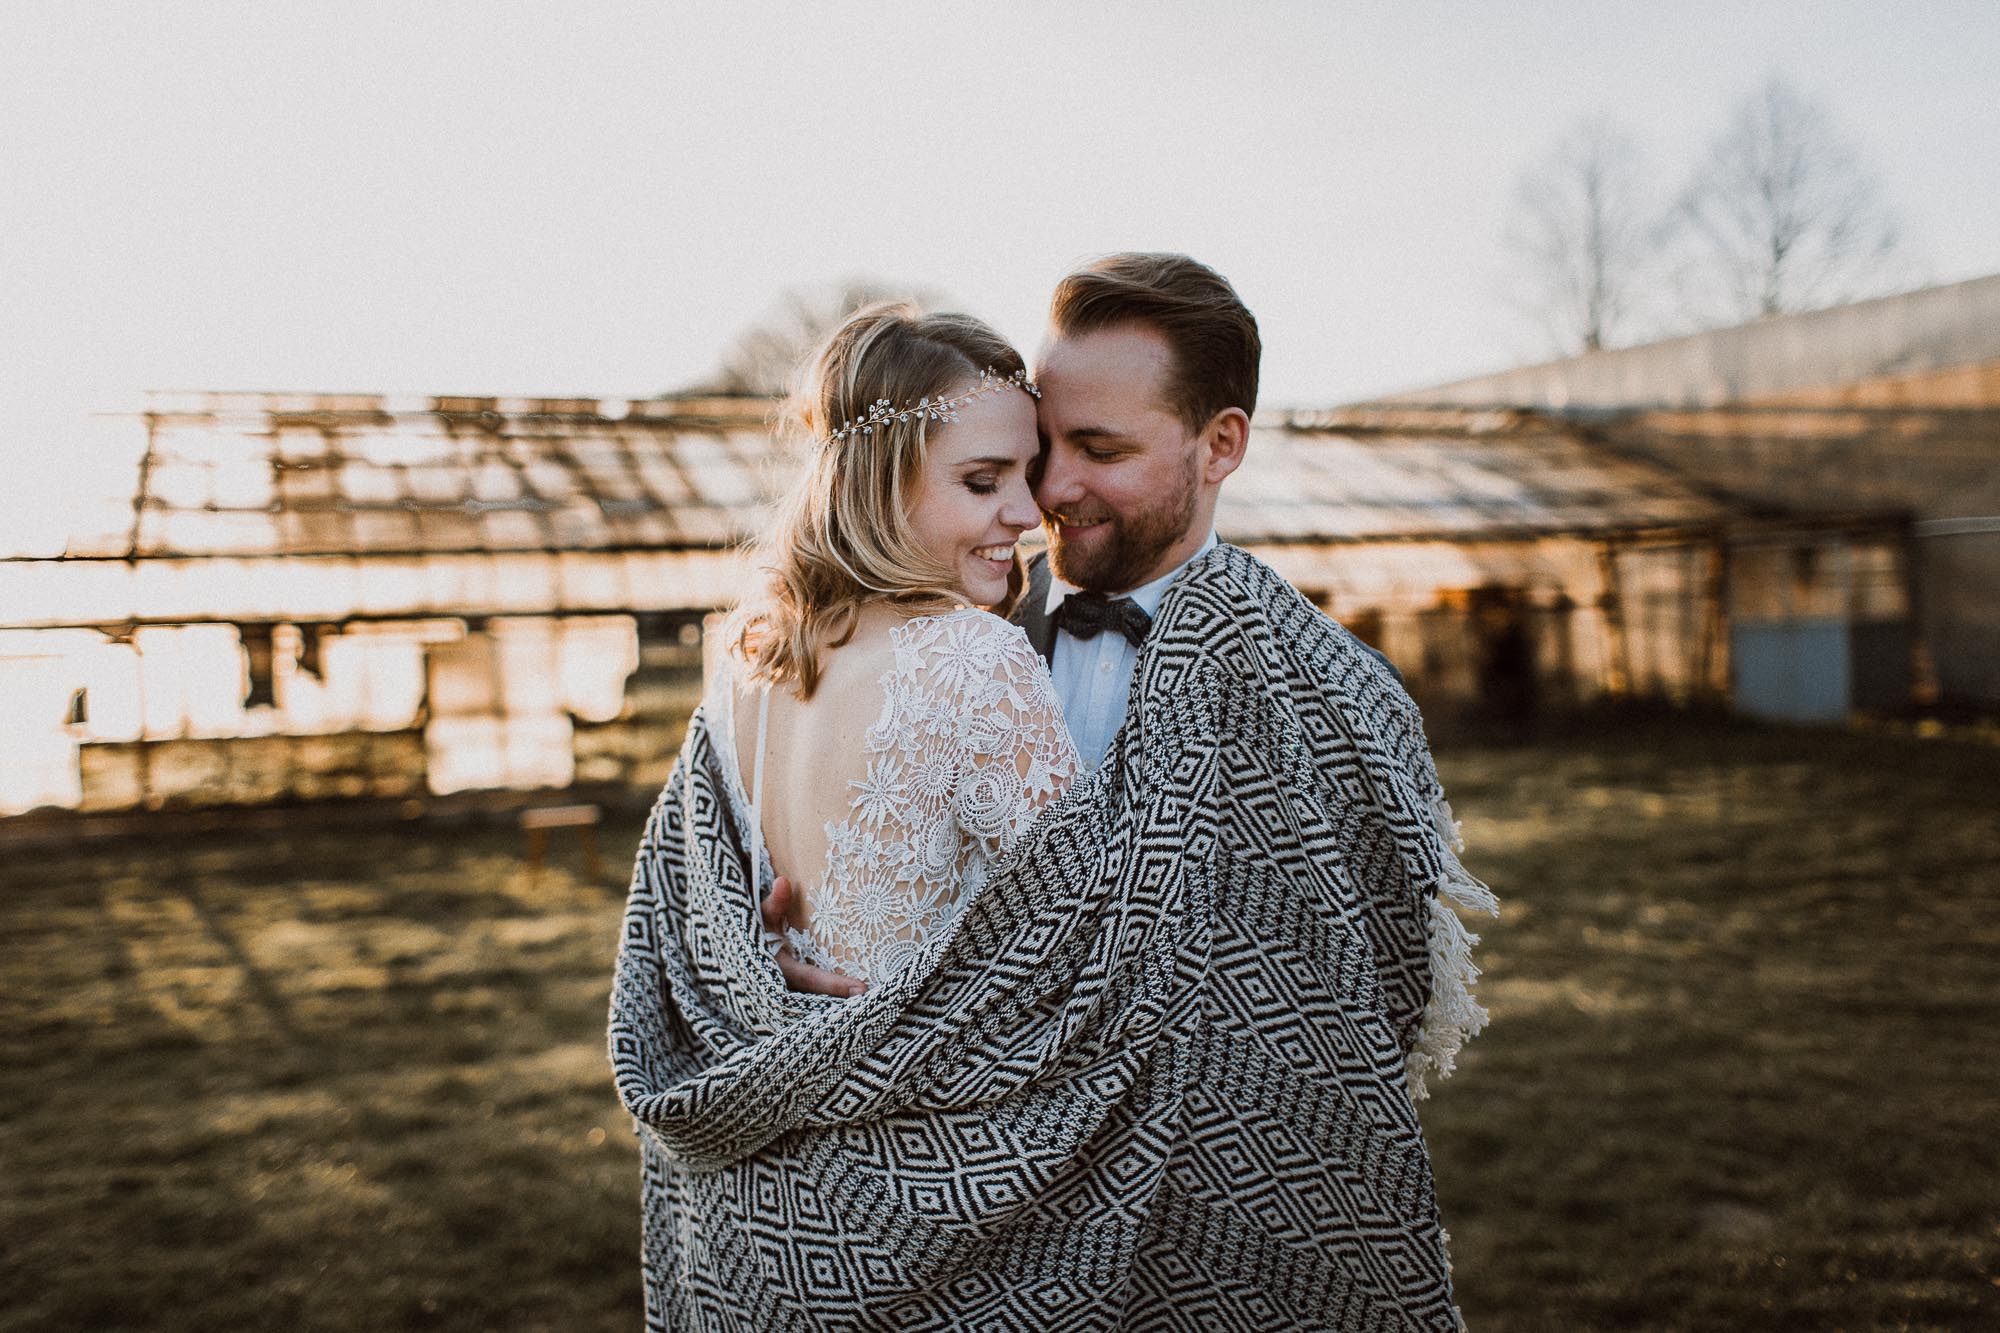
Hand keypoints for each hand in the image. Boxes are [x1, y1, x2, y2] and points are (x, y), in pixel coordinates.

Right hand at [760, 875, 866, 997]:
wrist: (736, 950)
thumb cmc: (751, 930)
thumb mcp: (760, 916)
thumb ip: (774, 903)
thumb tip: (784, 882)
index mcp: (776, 969)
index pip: (810, 979)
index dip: (835, 985)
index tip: (862, 988)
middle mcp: (781, 988)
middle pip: (816, 998)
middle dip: (843, 999)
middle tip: (874, 998)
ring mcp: (786, 995)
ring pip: (814, 1003)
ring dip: (838, 1003)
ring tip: (871, 1002)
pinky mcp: (791, 996)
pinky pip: (813, 1001)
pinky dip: (830, 1000)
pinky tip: (853, 1000)